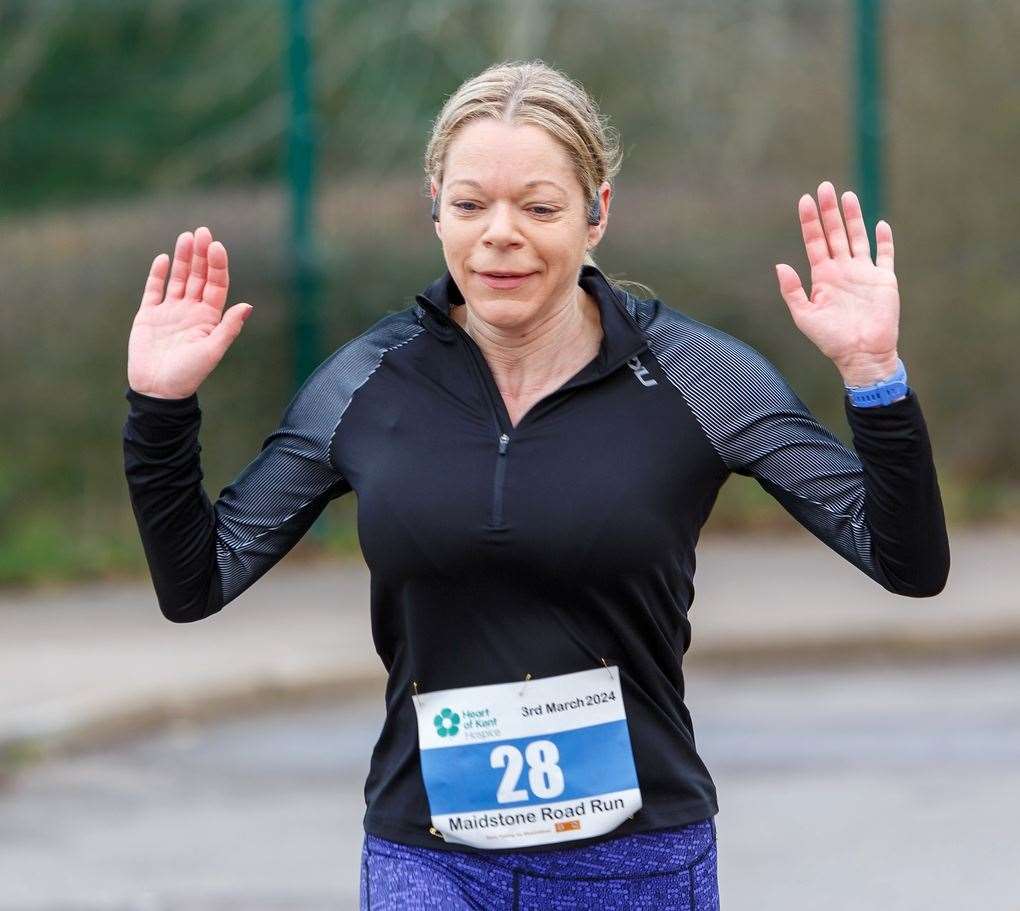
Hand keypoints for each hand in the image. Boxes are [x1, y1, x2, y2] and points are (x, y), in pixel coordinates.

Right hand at [127, 226, 252, 398]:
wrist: (158, 390)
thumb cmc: (188, 374)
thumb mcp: (212, 351)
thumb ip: (228, 328)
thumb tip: (248, 306)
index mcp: (209, 318)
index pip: (216, 285)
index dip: (217, 266)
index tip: (216, 246)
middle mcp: (191, 311)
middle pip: (198, 276)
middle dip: (201, 255)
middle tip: (202, 231)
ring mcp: (170, 312)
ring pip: (178, 278)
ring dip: (182, 258)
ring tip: (186, 236)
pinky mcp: (149, 316)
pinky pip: (154, 290)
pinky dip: (157, 274)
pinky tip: (162, 258)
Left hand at [774, 181, 899, 386]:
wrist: (861, 355)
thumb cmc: (831, 340)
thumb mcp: (805, 316)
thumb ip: (792, 291)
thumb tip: (779, 265)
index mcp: (822, 277)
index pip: (814, 242)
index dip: (809, 221)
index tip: (805, 199)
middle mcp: (842, 270)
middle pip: (835, 233)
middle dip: (829, 211)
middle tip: (825, 186)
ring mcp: (864, 273)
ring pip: (858, 238)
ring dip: (854, 217)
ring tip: (847, 196)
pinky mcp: (884, 280)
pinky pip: (885, 255)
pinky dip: (883, 240)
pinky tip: (880, 224)